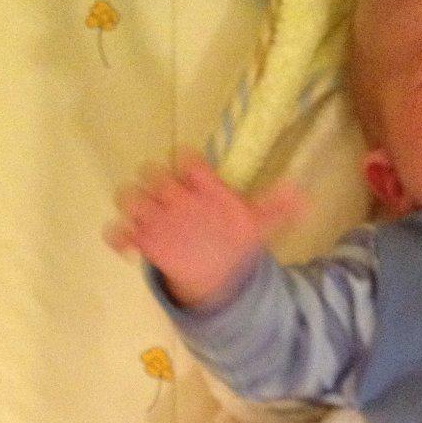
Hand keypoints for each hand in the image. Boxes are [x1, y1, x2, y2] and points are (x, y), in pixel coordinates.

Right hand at [106, 149, 305, 308]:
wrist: (215, 261)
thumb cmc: (232, 233)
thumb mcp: (257, 222)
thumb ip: (276, 208)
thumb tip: (303, 194)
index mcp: (199, 181)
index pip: (188, 160)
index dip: (190, 166)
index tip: (199, 180)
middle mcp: (173, 192)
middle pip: (153, 173)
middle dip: (158, 184)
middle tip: (173, 202)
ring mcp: (154, 213)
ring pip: (130, 196)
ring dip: (134, 204)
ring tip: (148, 222)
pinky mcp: (142, 237)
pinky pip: (118, 232)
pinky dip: (119, 237)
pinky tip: (131, 250)